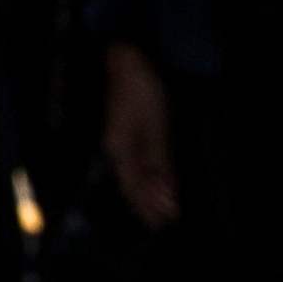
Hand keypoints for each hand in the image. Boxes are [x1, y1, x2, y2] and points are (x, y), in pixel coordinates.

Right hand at [103, 47, 179, 227]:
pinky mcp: (128, 130)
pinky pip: (138, 158)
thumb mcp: (156, 128)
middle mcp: (116, 147)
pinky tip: (157, 180)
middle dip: (147, 204)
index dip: (147, 206)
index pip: (133, 186)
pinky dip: (149, 173)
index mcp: (119, 149)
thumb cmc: (142, 92)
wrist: (127, 60)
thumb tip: (166, 196)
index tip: (163, 222)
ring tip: (164, 208)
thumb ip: (160, 164)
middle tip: (163, 222)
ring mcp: (120, 138)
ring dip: (149, 191)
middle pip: (132, 183)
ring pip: (135, 172)